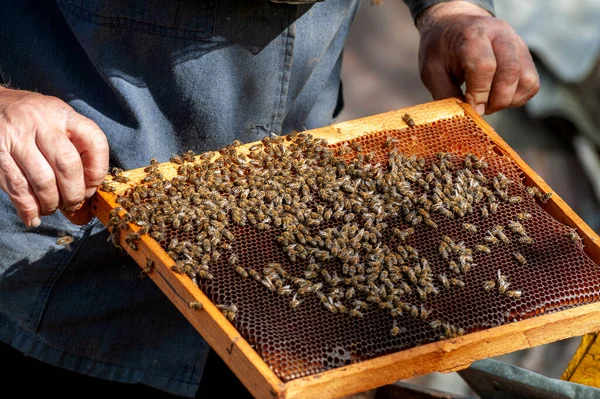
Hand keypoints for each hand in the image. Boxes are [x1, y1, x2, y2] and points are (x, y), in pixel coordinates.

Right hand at [0, 87, 108, 226]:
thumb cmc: (34, 123)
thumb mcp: (58, 125)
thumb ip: (76, 157)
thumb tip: (84, 213)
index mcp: (64, 115)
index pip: (95, 141)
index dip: (98, 171)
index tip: (92, 187)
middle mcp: (41, 122)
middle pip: (67, 165)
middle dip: (74, 193)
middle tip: (72, 204)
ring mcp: (16, 137)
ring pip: (42, 180)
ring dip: (51, 203)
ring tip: (52, 208)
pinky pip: (17, 187)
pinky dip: (28, 208)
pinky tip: (33, 216)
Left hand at [416, 1, 539, 114]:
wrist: (454, 26)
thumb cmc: (441, 50)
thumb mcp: (431, 70)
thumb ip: (445, 94)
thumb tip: (461, 119)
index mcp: (473, 34)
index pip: (485, 66)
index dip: (479, 93)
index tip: (470, 108)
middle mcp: (501, 35)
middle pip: (510, 72)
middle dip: (495, 100)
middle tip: (480, 110)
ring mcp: (517, 43)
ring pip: (526, 80)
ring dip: (508, 100)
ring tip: (488, 103)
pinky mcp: (525, 55)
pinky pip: (531, 83)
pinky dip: (517, 98)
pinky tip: (497, 97)